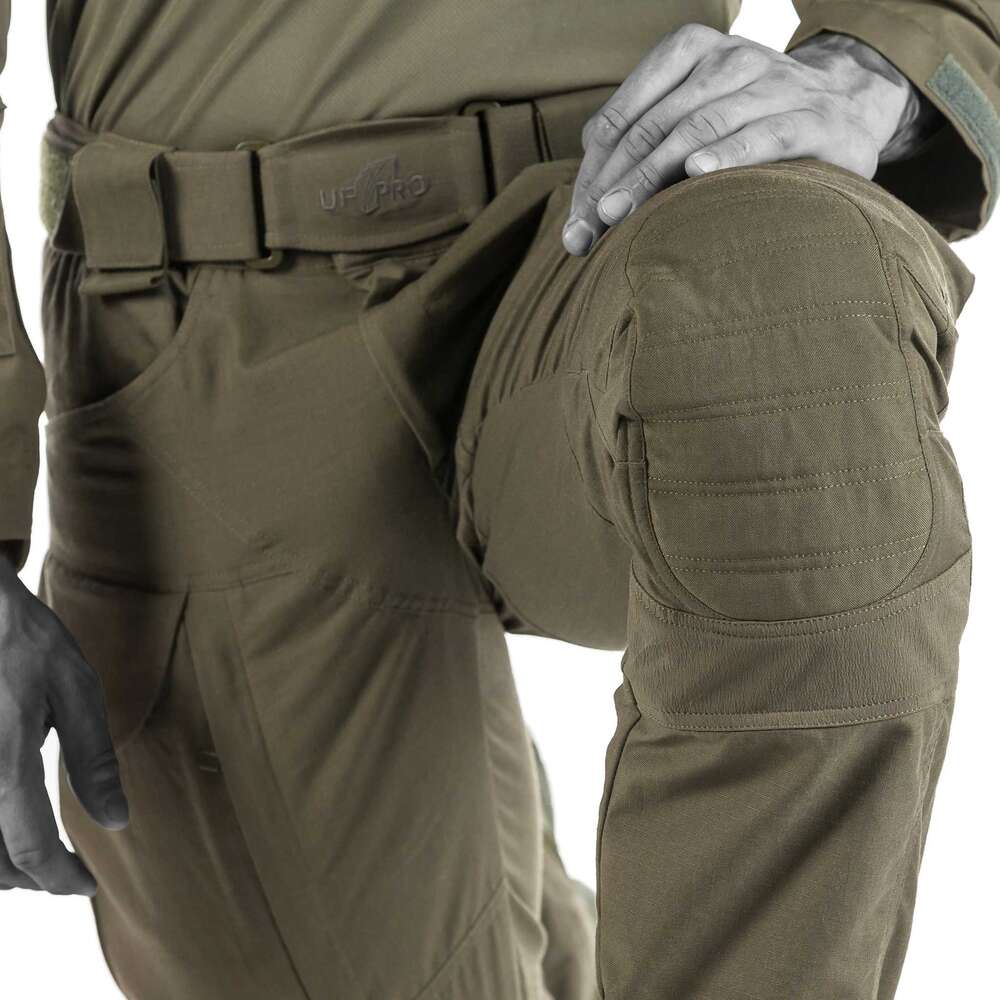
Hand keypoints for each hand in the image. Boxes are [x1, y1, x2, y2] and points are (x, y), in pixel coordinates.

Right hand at [0, 556, 127, 894]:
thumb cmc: (26, 641)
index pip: (29, 848)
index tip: (84, 885)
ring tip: (36, 854)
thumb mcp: (77, 691)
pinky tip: (8, 821)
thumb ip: (93, 761)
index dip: (59, 878)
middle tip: (64, 869)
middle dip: (29, 876)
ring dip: (1, 861)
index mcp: (5, 762)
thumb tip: (116, 820)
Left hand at [563, 25, 915, 254]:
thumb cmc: (749, 124)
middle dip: (615, 180)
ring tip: (619, 211)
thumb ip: (641, 148)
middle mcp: (729, 59)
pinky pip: (763, 135)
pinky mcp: (811, 119)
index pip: (626, 115)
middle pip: (655, 124)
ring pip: (699, 127)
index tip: (576, 224)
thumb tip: (583, 202)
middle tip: (589, 227)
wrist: (846, 108)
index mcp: (690, 52)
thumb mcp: (693, 119)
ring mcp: (773, 84)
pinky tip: (696, 173)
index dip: (594, 170)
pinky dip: (727, 154)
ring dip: (653, 173)